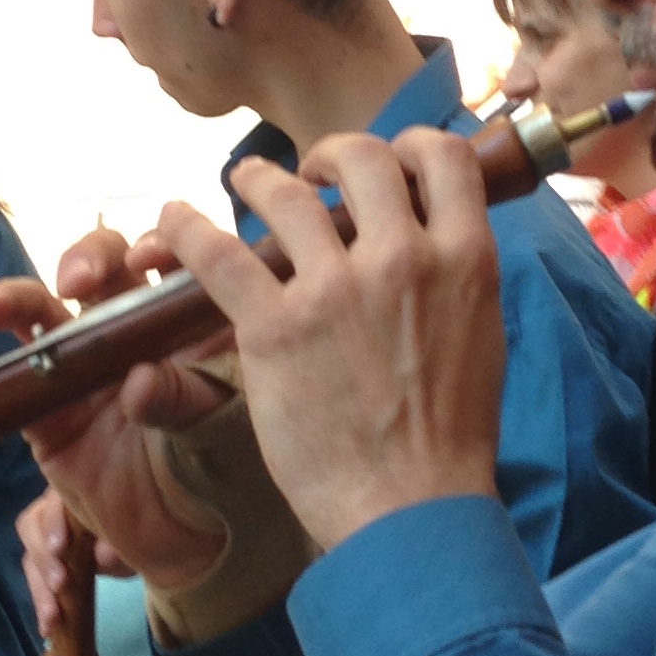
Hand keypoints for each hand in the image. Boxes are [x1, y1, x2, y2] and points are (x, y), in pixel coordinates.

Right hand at [0, 229, 236, 593]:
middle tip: (79, 281)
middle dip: (90, 259)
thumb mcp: (218, 436)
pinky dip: (0, 328)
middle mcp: (137, 333)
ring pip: (50, 306)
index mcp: (192, 327)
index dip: (162, 246)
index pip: (177, 265)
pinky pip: (19, 363)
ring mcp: (90, 364)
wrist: (191, 545)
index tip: (151, 258)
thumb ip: (184, 403)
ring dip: (22, 294)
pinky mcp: (52, 404)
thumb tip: (141, 381)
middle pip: (108, 268)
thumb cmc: (223, 477)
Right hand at [17, 484, 139, 639]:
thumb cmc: (132, 533)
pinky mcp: (44, 562)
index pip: (53, 499)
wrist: (137, 547)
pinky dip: (41, 603)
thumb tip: (103, 554)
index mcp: (74, 494)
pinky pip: (35, 580)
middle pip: (32, 527)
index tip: (60, 549)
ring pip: (30, 557)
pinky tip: (48, 626)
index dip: (53, 522)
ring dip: (39, 589)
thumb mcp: (133, 539)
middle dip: (43, 558)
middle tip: (60, 585)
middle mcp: (53, 509)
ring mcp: (45, 536)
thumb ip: (118, 544)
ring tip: (53, 617)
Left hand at [158, 128, 503, 553]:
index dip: (409, 147)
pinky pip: (218, 255)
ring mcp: (335, 291)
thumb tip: (435, 244)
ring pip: (286, 195)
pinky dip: (188, 229)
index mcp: (466, 260)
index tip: (387, 163)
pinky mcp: (275, 329)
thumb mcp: (482, 338)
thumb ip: (456, 280)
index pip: (443, 157)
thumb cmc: (449, 439)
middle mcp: (403, 259)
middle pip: (363, 158)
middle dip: (332, 155)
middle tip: (312, 175)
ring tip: (248, 183)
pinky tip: (173, 219)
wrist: (411, 508)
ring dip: (261, 179)